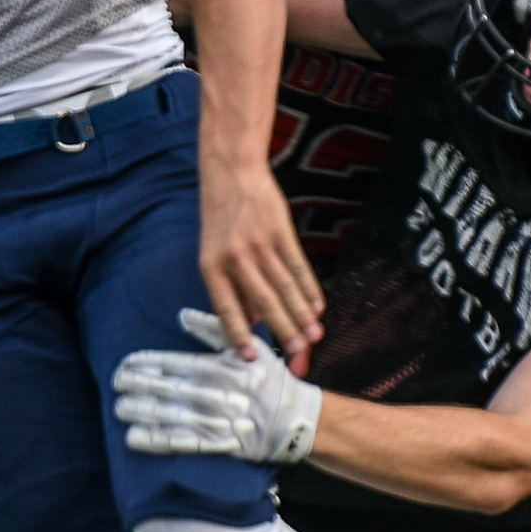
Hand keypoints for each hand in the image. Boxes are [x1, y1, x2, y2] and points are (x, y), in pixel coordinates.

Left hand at [114, 309, 321, 460]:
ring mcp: (218, 420)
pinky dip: (158, 441)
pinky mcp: (221, 445)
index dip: (148, 364)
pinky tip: (136, 438)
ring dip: (143, 412)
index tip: (124, 364)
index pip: (176, 364)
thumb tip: (183, 315)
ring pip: (172, 415)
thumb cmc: (271, 380)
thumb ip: (214, 330)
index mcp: (220, 368)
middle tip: (115, 384)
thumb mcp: (249, 348)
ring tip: (120, 408)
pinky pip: (184, 443)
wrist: (298, 419)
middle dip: (139, 386)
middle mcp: (216, 393)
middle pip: (169, 389)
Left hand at [200, 156, 322, 367]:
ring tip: (314, 336)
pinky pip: (297, 266)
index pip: (226, 308)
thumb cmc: (221, 220)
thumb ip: (231, 288)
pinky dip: (309, 288)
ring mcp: (259, 244)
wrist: (231, 174)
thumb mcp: (213, 254)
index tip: (251, 357)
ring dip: (301, 314)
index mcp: (212, 267)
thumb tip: (251, 323)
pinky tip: (318, 305)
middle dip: (283, 329)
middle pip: (263, 300)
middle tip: (298, 353)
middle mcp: (235, 259)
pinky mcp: (279, 232)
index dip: (238, 333)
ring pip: (284, 287)